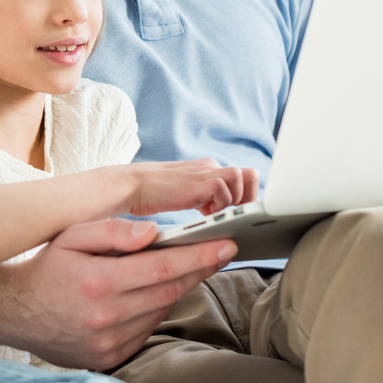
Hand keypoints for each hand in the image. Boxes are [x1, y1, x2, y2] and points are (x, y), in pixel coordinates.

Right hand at [0, 218, 237, 370]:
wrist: (13, 312)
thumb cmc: (45, 267)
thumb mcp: (71, 236)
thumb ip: (113, 231)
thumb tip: (154, 233)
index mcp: (99, 283)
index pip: (165, 268)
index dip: (200, 256)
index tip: (227, 245)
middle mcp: (106, 317)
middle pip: (170, 290)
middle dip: (199, 269)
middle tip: (220, 251)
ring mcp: (108, 343)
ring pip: (160, 311)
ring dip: (176, 289)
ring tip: (184, 268)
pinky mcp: (109, 359)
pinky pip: (146, 331)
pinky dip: (154, 310)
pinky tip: (149, 295)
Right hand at [119, 159, 253, 216]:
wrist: (132, 185)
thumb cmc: (156, 194)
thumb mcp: (189, 193)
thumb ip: (206, 197)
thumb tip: (221, 211)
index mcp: (209, 169)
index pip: (244, 177)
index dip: (245, 197)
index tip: (231, 213)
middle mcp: (211, 167)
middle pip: (250, 175)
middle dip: (247, 198)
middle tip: (231, 214)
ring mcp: (206, 172)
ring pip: (242, 178)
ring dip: (234, 200)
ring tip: (216, 212)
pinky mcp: (199, 181)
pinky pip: (225, 189)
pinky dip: (221, 204)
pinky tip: (204, 212)